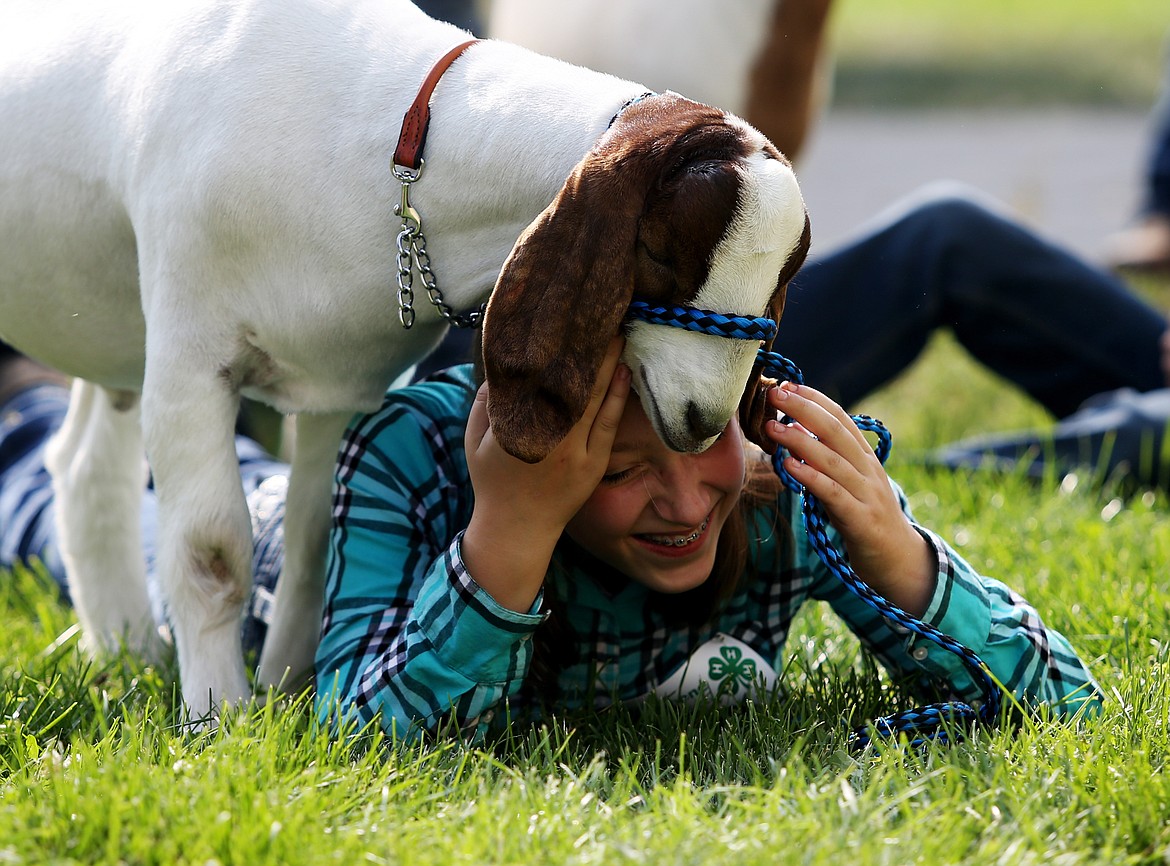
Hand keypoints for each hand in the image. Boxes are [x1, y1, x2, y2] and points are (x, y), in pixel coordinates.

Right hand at [461, 337, 630, 610]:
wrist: (517, 529)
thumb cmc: (492, 480)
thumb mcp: (476, 436)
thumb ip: (490, 398)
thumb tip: (506, 356)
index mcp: (519, 425)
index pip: (543, 373)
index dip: (558, 343)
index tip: (566, 316)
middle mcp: (551, 434)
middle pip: (576, 378)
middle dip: (590, 342)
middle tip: (602, 309)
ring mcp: (577, 450)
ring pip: (596, 395)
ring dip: (609, 360)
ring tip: (618, 328)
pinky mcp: (594, 463)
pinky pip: (609, 421)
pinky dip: (617, 393)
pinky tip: (623, 368)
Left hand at [764, 382, 934, 615]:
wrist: (898, 561)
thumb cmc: (864, 519)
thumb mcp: (849, 485)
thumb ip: (828, 462)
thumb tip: (795, 434)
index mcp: (865, 459)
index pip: (842, 419)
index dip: (816, 401)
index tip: (790, 385)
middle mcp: (868, 470)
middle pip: (835, 432)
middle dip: (804, 410)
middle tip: (776, 395)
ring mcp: (867, 494)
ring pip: (832, 460)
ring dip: (800, 441)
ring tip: (772, 427)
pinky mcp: (861, 520)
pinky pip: (832, 494)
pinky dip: (810, 477)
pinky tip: (789, 466)